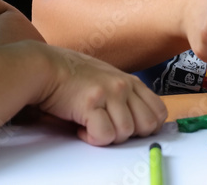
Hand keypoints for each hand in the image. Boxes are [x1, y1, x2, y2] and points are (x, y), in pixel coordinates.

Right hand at [32, 42, 166, 145]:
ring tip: (92, 125)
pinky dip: (93, 138)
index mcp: (131, 81)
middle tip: (110, 128)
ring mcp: (110, 93)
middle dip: (130, 134)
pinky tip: (82, 128)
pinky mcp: (91, 103)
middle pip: (148, 125)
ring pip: (126, 132)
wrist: (47, 67)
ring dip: (108, 136)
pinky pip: (105, 135)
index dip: (148, 127)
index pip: (159, 112)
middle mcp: (124, 86)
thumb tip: (141, 121)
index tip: (130, 129)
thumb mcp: (109, 80)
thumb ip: (127, 95)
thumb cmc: (74, 77)